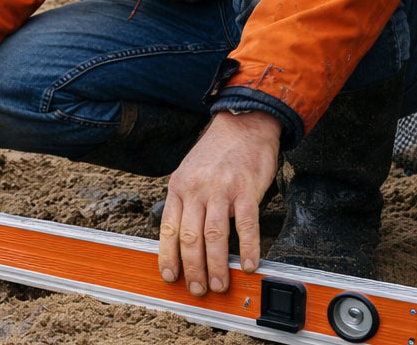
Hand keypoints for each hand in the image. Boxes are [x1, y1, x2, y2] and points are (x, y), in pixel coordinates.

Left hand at [158, 110, 280, 295]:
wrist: (243, 125)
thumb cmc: (216, 153)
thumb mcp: (189, 172)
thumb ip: (185, 201)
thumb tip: (180, 236)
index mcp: (178, 187)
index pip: (168, 228)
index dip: (167, 256)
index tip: (170, 276)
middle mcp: (196, 190)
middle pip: (190, 237)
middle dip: (192, 268)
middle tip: (197, 289)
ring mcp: (221, 190)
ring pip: (214, 235)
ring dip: (216, 265)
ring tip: (219, 285)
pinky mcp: (246, 190)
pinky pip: (246, 225)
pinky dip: (248, 248)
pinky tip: (249, 265)